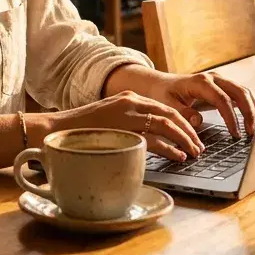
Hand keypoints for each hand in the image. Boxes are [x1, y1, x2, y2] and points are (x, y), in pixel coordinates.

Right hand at [45, 91, 202, 161]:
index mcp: (128, 97)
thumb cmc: (82, 130)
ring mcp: (126, 115)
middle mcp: (130, 102)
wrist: (55, 130)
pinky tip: (178, 156)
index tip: (193, 135)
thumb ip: (130, 124)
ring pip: (166, 125)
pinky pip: (154, 140)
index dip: (183, 121)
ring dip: (184, 140)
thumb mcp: (110, 120)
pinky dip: (170, 149)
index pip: (164, 107)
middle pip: (170, 114)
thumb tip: (152, 140)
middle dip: (189, 131)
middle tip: (199, 146)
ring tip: (194, 152)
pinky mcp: (121, 130)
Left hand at [142, 70, 254, 138]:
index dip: (231, 117)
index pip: (222, 100)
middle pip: (239, 92)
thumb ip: (183, 113)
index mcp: (200, 82)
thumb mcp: (167, 105)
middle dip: (249, 113)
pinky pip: (242, 94)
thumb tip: (199, 121)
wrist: (160, 83)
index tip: (235, 134)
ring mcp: (220, 80)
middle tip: (252, 133)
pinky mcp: (223, 86)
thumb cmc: (163, 94)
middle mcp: (213, 78)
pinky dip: (251, 105)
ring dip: (253, 109)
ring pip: (244, 91)